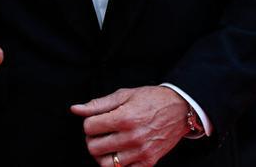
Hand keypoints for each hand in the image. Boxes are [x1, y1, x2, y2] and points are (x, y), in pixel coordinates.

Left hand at [71, 86, 189, 166]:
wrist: (180, 109)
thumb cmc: (151, 99)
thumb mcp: (124, 95)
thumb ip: (98, 104)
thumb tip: (75, 110)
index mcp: (124, 118)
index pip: (89, 127)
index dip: (89, 123)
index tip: (96, 120)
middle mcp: (132, 137)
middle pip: (94, 148)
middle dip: (92, 139)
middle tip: (101, 133)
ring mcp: (140, 152)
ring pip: (105, 164)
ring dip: (103, 154)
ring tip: (109, 144)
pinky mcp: (148, 162)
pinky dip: (117, 165)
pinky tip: (120, 153)